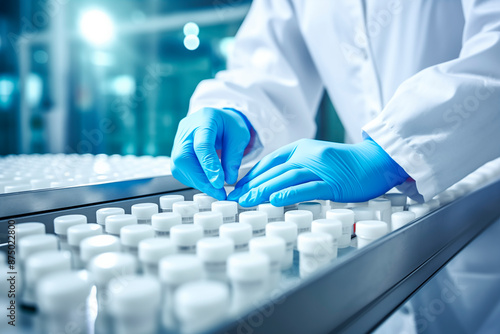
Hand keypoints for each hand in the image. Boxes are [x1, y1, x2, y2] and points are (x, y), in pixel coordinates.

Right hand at [170, 108, 250, 199]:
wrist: (218, 119)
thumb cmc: (229, 125)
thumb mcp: (240, 137)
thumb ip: (233, 157)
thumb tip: (228, 179)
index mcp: (204, 119)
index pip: (202, 145)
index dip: (209, 166)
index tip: (219, 184)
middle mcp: (186, 129)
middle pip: (184, 158)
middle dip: (201, 180)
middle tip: (219, 193)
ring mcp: (178, 140)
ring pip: (179, 167)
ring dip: (198, 182)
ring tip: (216, 190)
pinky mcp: (176, 152)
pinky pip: (180, 170)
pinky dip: (195, 180)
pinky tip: (207, 183)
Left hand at [228, 138, 408, 205]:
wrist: (376, 161)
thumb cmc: (346, 164)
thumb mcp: (316, 160)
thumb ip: (297, 167)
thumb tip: (274, 185)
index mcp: (301, 148)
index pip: (269, 162)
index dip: (251, 175)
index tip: (237, 188)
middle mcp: (307, 155)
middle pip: (274, 171)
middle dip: (251, 186)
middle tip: (233, 199)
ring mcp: (320, 168)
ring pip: (286, 178)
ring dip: (264, 190)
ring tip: (246, 201)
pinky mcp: (333, 181)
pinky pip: (308, 187)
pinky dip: (290, 193)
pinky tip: (275, 199)